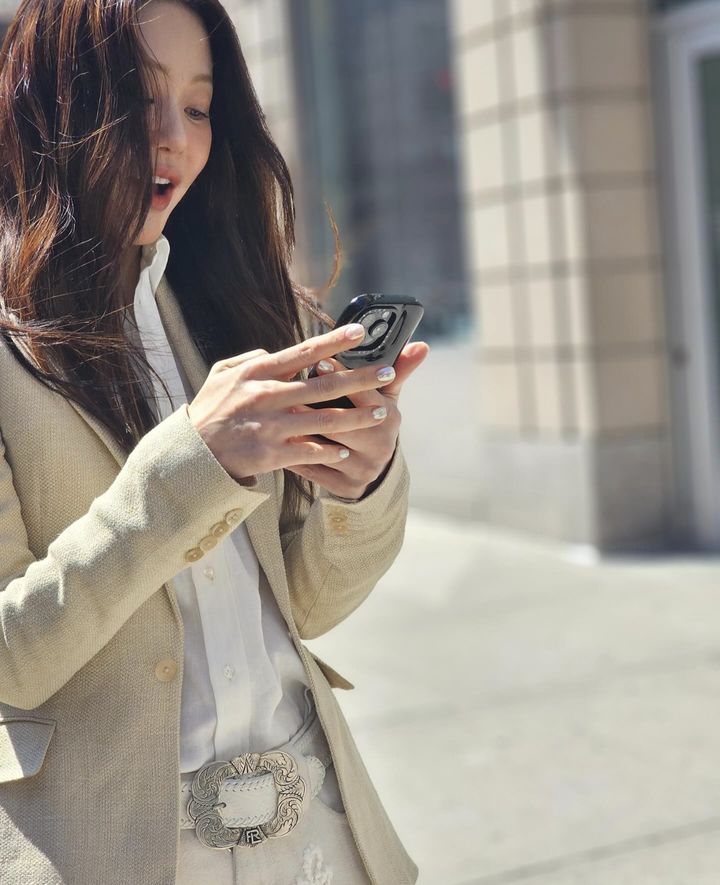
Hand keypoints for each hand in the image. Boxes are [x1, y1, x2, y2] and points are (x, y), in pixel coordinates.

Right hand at [186, 324, 406, 482]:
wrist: (192, 453)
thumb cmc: (210, 411)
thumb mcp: (222, 374)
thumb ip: (252, 358)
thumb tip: (278, 351)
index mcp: (258, 372)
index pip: (303, 351)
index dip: (334, 341)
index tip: (359, 332)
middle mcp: (268, 396)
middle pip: (325, 385)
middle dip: (361, 378)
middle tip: (386, 371)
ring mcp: (271, 426)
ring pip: (325, 420)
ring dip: (357, 417)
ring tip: (380, 414)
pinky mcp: (271, 453)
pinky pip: (310, 451)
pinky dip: (330, 450)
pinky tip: (346, 448)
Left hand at [285, 341, 429, 498]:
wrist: (374, 471)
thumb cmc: (374, 422)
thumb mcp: (387, 398)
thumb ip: (399, 370)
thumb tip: (421, 345)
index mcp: (390, 419)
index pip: (367, 397)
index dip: (344, 378)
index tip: (321, 362)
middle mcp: (380, 446)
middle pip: (344, 425)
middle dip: (316, 407)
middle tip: (291, 389)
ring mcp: (362, 469)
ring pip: (327, 449)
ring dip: (301, 432)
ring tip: (279, 416)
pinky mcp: (345, 487)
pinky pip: (315, 470)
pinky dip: (295, 456)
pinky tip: (276, 442)